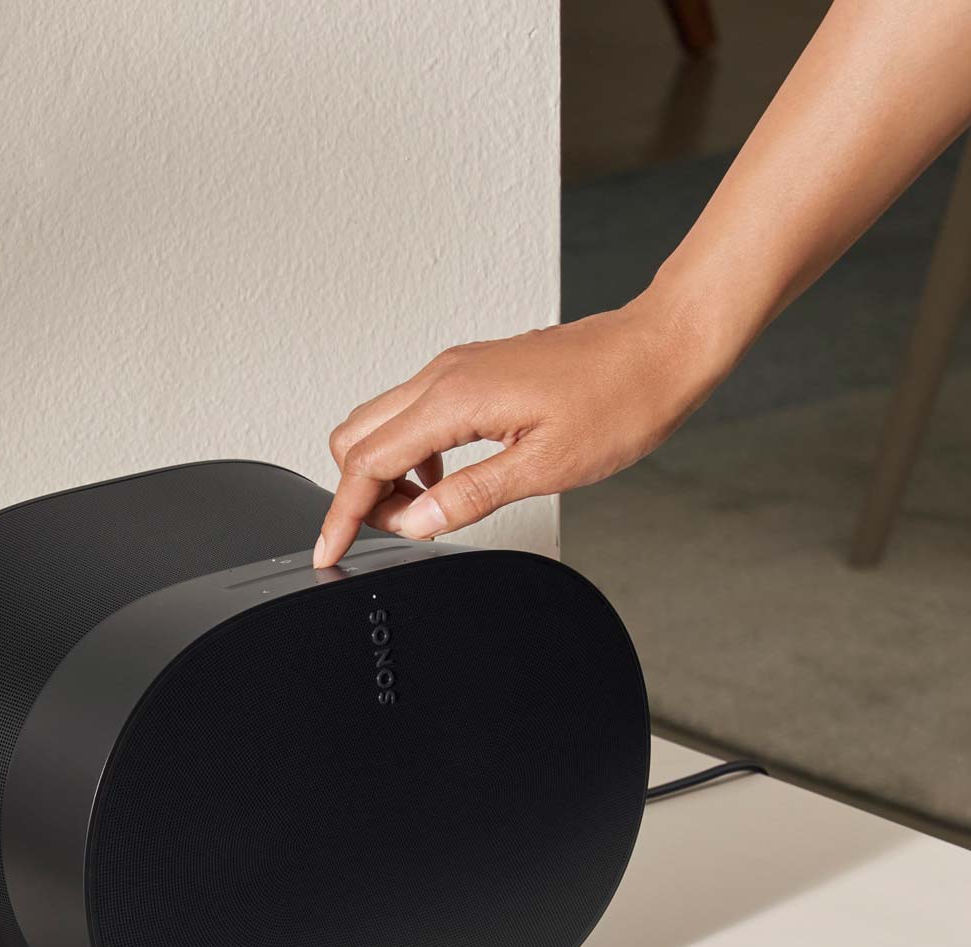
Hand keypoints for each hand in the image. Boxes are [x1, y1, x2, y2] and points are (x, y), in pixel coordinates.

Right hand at [312, 298, 734, 566]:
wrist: (662, 347)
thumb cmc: (622, 397)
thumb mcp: (546, 466)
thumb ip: (469, 496)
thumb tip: (415, 523)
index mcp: (453, 400)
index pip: (367, 462)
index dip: (343, 515)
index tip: (330, 551)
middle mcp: (444, 376)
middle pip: (355, 437)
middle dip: (356, 491)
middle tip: (389, 533)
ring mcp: (456, 368)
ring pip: (379, 421)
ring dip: (383, 470)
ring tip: (422, 509)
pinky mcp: (472, 369)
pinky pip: (412, 410)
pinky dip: (409, 450)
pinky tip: (446, 478)